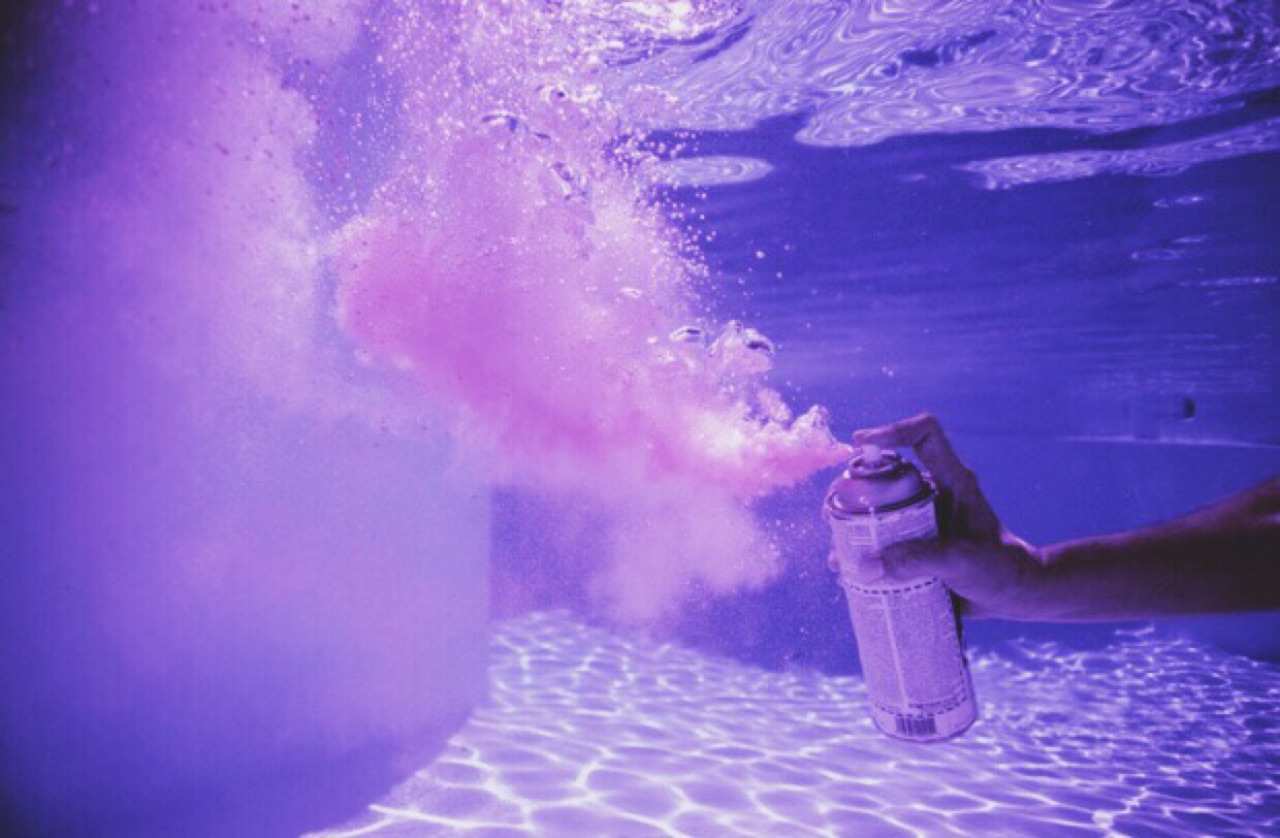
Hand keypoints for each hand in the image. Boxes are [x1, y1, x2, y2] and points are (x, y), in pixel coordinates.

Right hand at [851, 414, 1045, 617]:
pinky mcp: (915, 546)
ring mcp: (921, 520)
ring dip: (851, 530)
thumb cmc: (999, 569)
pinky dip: (862, 557)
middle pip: (884, 475)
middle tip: (832, 515)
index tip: (860, 444)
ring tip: (837, 555)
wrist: (1013, 597)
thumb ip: (917, 560)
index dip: (892, 430)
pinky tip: (849, 576)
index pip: (925, 434)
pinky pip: (881, 544)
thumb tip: (864, 566)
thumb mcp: (959, 560)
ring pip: (876, 513)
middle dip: (852, 492)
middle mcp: (931, 494)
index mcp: (951, 480)